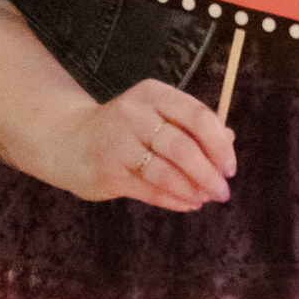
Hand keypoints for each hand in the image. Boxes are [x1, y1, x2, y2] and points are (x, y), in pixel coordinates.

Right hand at [0, 7, 234, 212]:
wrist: (67, 140)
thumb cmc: (127, 129)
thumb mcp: (157, 116)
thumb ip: (191, 126)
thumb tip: (230, 140)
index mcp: (153, 94)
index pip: (198, 116)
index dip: (219, 144)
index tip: (231, 167)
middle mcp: (133, 115)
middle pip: (183, 147)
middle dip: (209, 173)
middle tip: (223, 191)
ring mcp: (116, 143)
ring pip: (166, 171)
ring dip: (192, 189)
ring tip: (205, 199)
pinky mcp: (106, 171)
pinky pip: (148, 189)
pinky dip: (173, 199)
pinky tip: (187, 204)